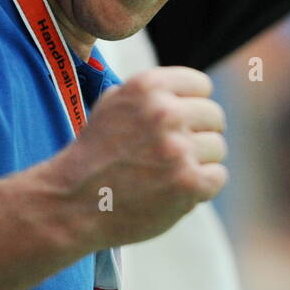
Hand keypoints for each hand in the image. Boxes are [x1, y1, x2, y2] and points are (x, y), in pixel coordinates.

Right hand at [41, 67, 227, 249]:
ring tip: (168, 173)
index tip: (179, 123)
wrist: (72, 203)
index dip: (192, 105)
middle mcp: (164, 112)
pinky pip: (217, 176)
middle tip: (174, 152)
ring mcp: (178, 149)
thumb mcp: (112, 104)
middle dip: (198, 134)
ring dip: (199, 162)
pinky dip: (201, 187)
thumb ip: (149, 93)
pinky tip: (175, 189)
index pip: (201, 86)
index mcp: (147, 87)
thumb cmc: (94, 154)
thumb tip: (188, 91)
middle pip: (214, 116)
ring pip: (218, 148)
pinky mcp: (188, 183)